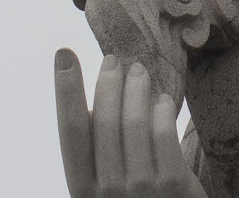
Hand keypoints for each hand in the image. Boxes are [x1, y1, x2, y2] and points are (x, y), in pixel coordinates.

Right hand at [55, 48, 208, 197]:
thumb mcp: (103, 188)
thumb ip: (96, 152)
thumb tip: (96, 98)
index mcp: (82, 191)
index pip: (70, 129)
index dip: (66, 89)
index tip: (64, 54)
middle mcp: (107, 192)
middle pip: (105, 119)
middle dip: (108, 82)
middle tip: (114, 60)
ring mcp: (142, 189)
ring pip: (135, 122)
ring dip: (136, 88)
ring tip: (139, 72)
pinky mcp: (174, 186)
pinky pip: (164, 133)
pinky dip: (161, 109)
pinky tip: (162, 100)